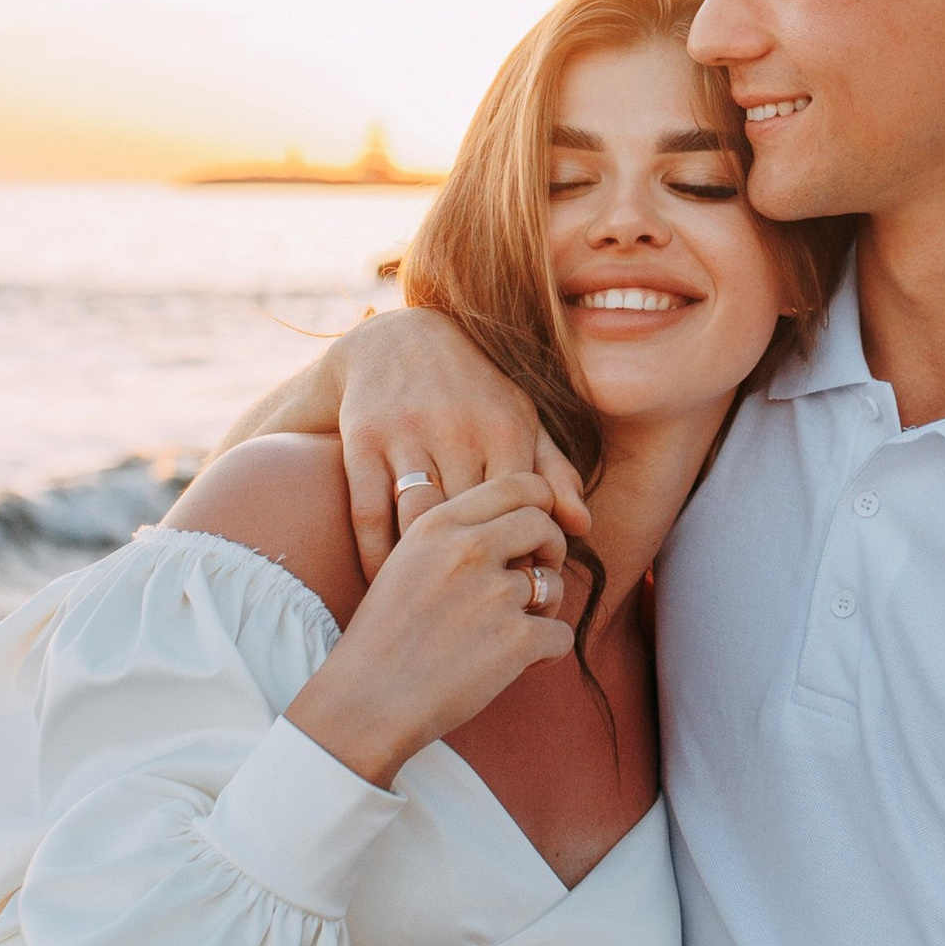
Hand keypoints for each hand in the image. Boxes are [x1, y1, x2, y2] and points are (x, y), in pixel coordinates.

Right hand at [284, 474, 572, 788]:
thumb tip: (512, 528)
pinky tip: (517, 665)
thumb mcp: (404, 565)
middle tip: (536, 577)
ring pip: (556, 584)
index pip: (516, 484)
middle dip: (551, 549)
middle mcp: (468, 549)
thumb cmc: (381, 640)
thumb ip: (453, 538)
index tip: (535, 531)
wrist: (362, 704)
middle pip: (543, 523)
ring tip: (515, 631)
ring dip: (545, 608)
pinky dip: (546, 653)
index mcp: (437, 524)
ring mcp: (494, 593)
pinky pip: (561, 635)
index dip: (539, 503)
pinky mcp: (515, 639)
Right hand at [330, 310, 590, 576]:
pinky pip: (368, 515)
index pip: (522, 512)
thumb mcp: (521, 420)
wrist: (397, 340)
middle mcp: (458, 428)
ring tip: (434, 600)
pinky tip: (385, 581)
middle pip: (472, 525)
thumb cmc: (475, 392)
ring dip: (424, 570)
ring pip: (418, 523)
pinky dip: (375, 557)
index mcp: (505, 426)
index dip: (522, 555)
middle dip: (476, 571)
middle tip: (476, 605)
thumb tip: (582, 528)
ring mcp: (406, 433)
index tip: (517, 583)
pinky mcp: (362, 441)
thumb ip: (553, 473)